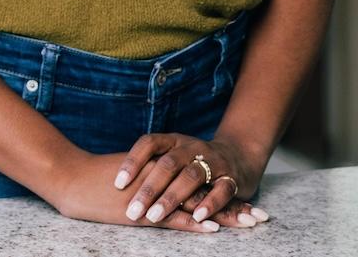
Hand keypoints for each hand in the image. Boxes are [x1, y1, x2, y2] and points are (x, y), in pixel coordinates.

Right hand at [49, 151, 239, 231]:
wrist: (72, 178)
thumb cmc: (97, 178)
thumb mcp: (132, 171)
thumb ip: (153, 175)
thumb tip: (169, 182)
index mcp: (164, 168)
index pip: (202, 181)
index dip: (225, 193)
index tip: (248, 202)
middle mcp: (164, 179)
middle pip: (207, 193)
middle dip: (233, 206)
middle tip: (259, 217)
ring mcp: (155, 195)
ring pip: (196, 205)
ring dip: (223, 215)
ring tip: (248, 223)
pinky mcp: (142, 211)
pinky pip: (173, 218)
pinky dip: (193, 222)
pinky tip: (212, 228)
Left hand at [114, 134, 267, 228]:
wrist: (240, 155)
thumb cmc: (195, 161)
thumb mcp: (174, 156)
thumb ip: (153, 167)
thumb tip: (117, 185)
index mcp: (174, 140)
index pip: (149, 143)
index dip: (133, 161)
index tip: (118, 184)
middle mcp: (192, 147)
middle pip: (168, 164)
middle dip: (149, 188)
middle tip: (133, 210)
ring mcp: (212, 160)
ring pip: (191, 176)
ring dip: (172, 197)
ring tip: (155, 216)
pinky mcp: (232, 177)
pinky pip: (221, 189)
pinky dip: (209, 203)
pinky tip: (197, 217)